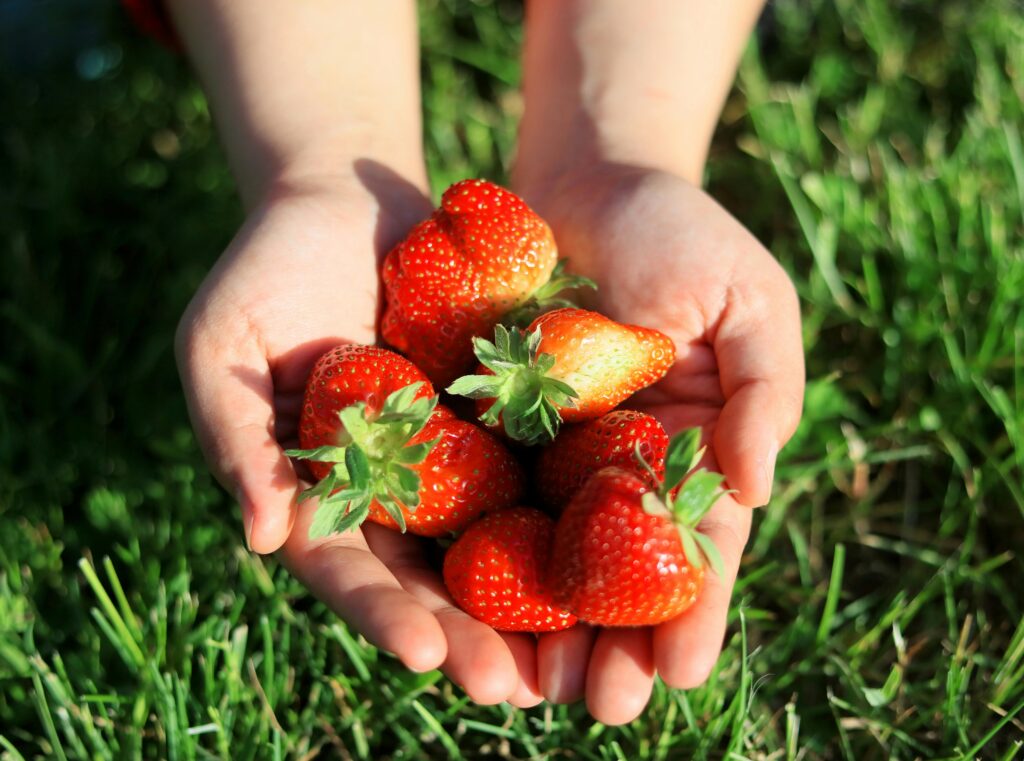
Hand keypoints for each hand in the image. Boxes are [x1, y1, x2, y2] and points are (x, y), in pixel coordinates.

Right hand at [175, 170, 542, 705]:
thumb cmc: (267, 269)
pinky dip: (565, 508)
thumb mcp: (224, 348)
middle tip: (516, 688)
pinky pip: (534, 463)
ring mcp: (448, 453)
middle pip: (429, 574)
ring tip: (571, 650)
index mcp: (320, 491)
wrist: (347, 198)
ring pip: (490, 537)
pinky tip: (611, 548)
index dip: (383, 613)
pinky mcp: (499, 412)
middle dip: (468, 633)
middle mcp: (391, 487)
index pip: (348, 568)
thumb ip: (239, 442)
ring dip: (527, 597)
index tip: (426, 655)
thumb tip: (263, 541)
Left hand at [522, 165, 804, 723]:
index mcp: (694, 449)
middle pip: (620, 573)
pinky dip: (478, 552)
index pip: (699, 547)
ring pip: (550, 556)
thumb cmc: (682, 232)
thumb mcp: (748, 299)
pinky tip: (463, 604)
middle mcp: (623, 467)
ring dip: (541, 625)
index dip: (694, 612)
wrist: (589, 178)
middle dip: (614, 641)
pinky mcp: (493, 425)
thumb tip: (756, 486)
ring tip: (527, 688)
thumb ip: (762, 390)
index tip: (680, 675)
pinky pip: (484, 495)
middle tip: (600, 706)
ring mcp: (556, 452)